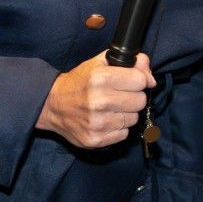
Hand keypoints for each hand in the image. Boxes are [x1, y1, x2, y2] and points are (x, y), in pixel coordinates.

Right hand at [36, 51, 154, 148]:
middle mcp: (99, 101)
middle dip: (134, 97)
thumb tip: (150, 76)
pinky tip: (106, 120)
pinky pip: (124, 134)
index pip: (141, 81)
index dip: (139, 80)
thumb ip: (129, 61)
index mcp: (101, 78)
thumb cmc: (79, 82)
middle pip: (140, 101)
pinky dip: (118, 128)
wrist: (52, 105)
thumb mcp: (100, 63)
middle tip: (120, 96)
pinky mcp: (95, 139)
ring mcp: (97, 122)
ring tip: (111, 108)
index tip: (132, 82)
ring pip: (134, 119)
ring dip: (126, 114)